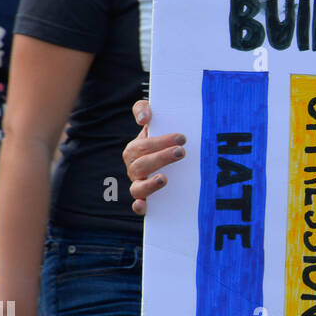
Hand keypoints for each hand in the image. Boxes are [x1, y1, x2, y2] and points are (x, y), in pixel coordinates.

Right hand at [123, 99, 185, 214]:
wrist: (171, 155)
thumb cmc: (160, 135)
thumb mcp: (153, 119)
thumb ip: (143, 109)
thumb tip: (143, 119)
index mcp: (135, 150)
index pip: (143, 146)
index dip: (160, 142)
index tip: (181, 138)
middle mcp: (134, 168)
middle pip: (142, 165)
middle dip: (161, 158)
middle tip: (181, 152)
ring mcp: (139, 184)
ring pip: (137, 187)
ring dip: (150, 184)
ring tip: (164, 178)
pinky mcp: (147, 199)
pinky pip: (139, 205)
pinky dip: (139, 206)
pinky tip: (143, 206)